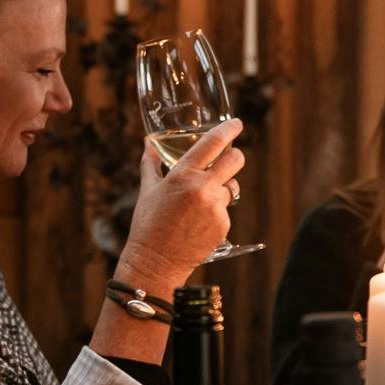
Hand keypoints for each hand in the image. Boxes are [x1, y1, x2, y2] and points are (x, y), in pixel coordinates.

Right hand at [115, 117, 243, 292]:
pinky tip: (198, 223)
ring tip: (200, 203)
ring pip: (231, 188)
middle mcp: (203, 188)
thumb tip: (148, 142)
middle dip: (235, 156)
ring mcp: (216, 207)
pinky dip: (216, 213)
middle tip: (229, 158)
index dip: (229, 129)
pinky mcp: (223, 225)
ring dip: (222, 189)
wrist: (155, 262)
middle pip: (236, 160)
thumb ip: (151, 163)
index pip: (213, 143)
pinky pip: (226, 211)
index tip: (236, 123)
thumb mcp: (148, 190)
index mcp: (183, 174)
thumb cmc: (148, 224)